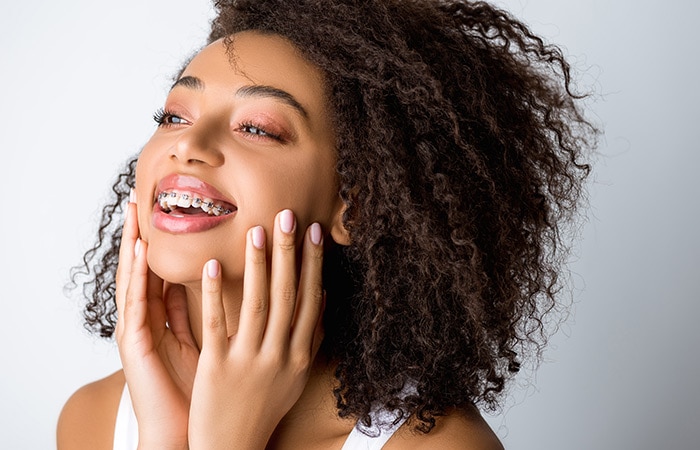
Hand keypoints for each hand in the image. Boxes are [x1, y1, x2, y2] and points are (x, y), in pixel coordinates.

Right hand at [115, 200, 199, 448]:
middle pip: (142, 269)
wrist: (186, 432)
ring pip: (134, 280)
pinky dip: (139, 277)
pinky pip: (137, 304)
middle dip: (140, 234)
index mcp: (163, 319)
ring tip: (135, 212)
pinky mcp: (135, 345)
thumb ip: (205, 313)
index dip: (163, 240)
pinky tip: (142, 253)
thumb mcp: (205, 342)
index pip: (161, 270)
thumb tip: (221, 282)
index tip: (170, 209)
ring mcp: (137, 331)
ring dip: (134, 245)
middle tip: (140, 197)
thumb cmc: (198, 389)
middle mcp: (147, 320)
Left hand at [188, 209, 325, 449]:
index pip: (309, 300)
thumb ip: (309, 338)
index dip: (312, 264)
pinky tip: (212, 265)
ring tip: (256, 231)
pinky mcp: (216, 368)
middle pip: (286, 296)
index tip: (314, 232)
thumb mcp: (295, 375)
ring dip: (257, 265)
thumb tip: (321, 298)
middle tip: (288, 216)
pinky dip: (216, 293)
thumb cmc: (264, 408)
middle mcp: (278, 356)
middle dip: (289, 253)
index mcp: (298, 356)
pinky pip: (216, 325)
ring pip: (256, 304)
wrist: (233, 448)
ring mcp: (248, 361)